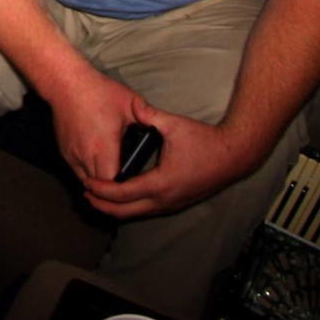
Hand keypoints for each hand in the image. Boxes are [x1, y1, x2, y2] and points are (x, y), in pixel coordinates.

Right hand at [47, 67, 144, 185]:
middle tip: (128, 184)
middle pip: (100, 186)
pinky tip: (99, 167)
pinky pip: (77, 171)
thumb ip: (148, 119)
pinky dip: (88, 173)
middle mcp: (86, 154)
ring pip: (87, 181)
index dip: (125, 186)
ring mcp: (72, 154)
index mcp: (105, 145)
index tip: (135, 183)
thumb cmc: (98, 91)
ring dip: (100, 182)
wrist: (65, 83)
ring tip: (114, 178)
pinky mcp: (64, 151)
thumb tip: (165, 129)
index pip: (114, 182)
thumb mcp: (129, 103)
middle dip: (113, 188)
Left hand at [82, 99, 260, 218]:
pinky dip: (131, 207)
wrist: (234, 156)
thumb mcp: (174, 125)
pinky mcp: (177, 202)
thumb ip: (150, 115)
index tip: (87, 182)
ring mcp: (172, 204)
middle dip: (103, 205)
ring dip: (116, 208)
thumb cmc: (205, 141)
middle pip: (126, 212)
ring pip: (137, 214)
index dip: (102, 189)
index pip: (123, 193)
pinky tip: (123, 196)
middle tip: (85, 193)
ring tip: (98, 197)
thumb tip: (133, 105)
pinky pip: (148, 210)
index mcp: (161, 183)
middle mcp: (165, 199)